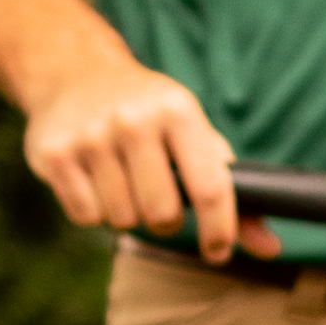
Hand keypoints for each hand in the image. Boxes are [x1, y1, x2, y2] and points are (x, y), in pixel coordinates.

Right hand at [19, 45, 248, 257]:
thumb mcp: (195, 135)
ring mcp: (91, 137)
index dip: (220, 231)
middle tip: (161, 202)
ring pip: (122, 220)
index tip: (218, 251)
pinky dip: (95, 211)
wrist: (74, 73)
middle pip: (162, 215)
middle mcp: (134, 121)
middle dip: (166, 221)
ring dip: (128, 214)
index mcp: (178, 111)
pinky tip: (95, 180)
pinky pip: (86, 216)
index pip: (210, 188)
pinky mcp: (54, 155)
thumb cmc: (150, 115)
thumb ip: (234, 192)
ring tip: (125, 183)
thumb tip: (271, 248)